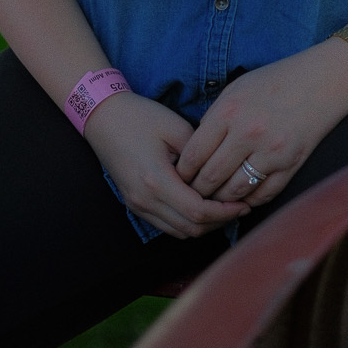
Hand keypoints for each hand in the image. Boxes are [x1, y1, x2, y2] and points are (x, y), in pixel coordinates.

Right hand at [82, 92, 251, 239]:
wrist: (102, 116)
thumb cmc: (138, 116)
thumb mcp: (175, 127)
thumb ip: (200, 154)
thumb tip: (220, 173)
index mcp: (156, 180)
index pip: (198, 211)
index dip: (225, 212)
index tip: (244, 202)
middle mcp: (145, 200)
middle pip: (190, 228)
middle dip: (219, 222)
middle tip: (240, 207)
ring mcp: (137, 204)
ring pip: (178, 231)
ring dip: (204, 225)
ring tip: (224, 208)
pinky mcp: (135, 203)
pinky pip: (166, 224)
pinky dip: (187, 222)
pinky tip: (201, 206)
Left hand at [174, 41, 347, 208]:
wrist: (323, 81)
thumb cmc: (276, 81)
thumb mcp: (236, 89)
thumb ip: (215, 118)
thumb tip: (196, 149)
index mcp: (228, 112)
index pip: (193, 155)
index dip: (181, 172)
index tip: (178, 178)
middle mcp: (247, 134)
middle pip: (210, 178)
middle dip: (197, 191)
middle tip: (191, 196)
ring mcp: (271, 152)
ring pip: (235, 192)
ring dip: (221, 200)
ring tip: (214, 201)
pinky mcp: (291, 165)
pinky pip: (263, 194)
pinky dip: (249, 201)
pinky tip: (242, 199)